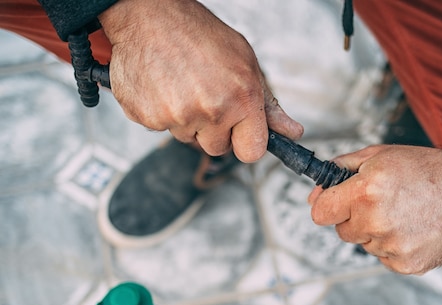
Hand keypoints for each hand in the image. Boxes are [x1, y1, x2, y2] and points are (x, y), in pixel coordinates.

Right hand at [99, 0, 302, 161]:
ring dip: (187, 120)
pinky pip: (161, 130)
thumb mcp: (246, 65)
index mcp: (242, 99)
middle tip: (206, 97)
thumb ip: (269, 106)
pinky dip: (161, 113)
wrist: (149, 16)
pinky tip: (163, 86)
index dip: (245, 143)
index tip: (240, 133)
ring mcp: (177, 117)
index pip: (251, 152)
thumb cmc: (200, 36)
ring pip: (188, 138)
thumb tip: (293, 132)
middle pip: (217, 148)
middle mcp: (211, 111)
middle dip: (214, 130)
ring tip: (182, 85)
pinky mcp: (149, 117)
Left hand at [308, 145, 441, 274]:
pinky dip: (393, 246)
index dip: (327, 205)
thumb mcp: (379, 155)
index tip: (337, 202)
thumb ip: (339, 170)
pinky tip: (412, 228)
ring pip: (364, 244)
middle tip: (384, 202)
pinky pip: (383, 257)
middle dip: (355, 217)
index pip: (320, 213)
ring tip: (404, 213)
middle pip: (342, 231)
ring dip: (375, 231)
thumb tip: (313, 194)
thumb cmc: (424, 170)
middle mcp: (375, 222)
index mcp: (365, 192)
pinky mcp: (405, 264)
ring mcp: (391, 246)